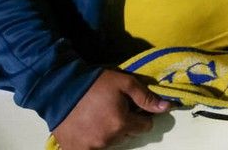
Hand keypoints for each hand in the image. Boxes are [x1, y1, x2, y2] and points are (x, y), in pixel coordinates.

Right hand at [51, 69, 170, 149]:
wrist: (60, 89)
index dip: (141, 116)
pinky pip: (93, 149)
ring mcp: (90, 147)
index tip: (132, 108)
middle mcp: (107, 139)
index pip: (145, 127)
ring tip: (99, 117)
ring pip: (111, 143)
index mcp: (121, 123)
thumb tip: (167, 108)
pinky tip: (88, 128)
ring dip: (109, 133)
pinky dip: (93, 141)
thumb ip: (146, 97)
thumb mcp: (125, 83)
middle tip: (113, 110)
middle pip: (127, 136)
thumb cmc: (95, 84)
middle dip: (125, 124)